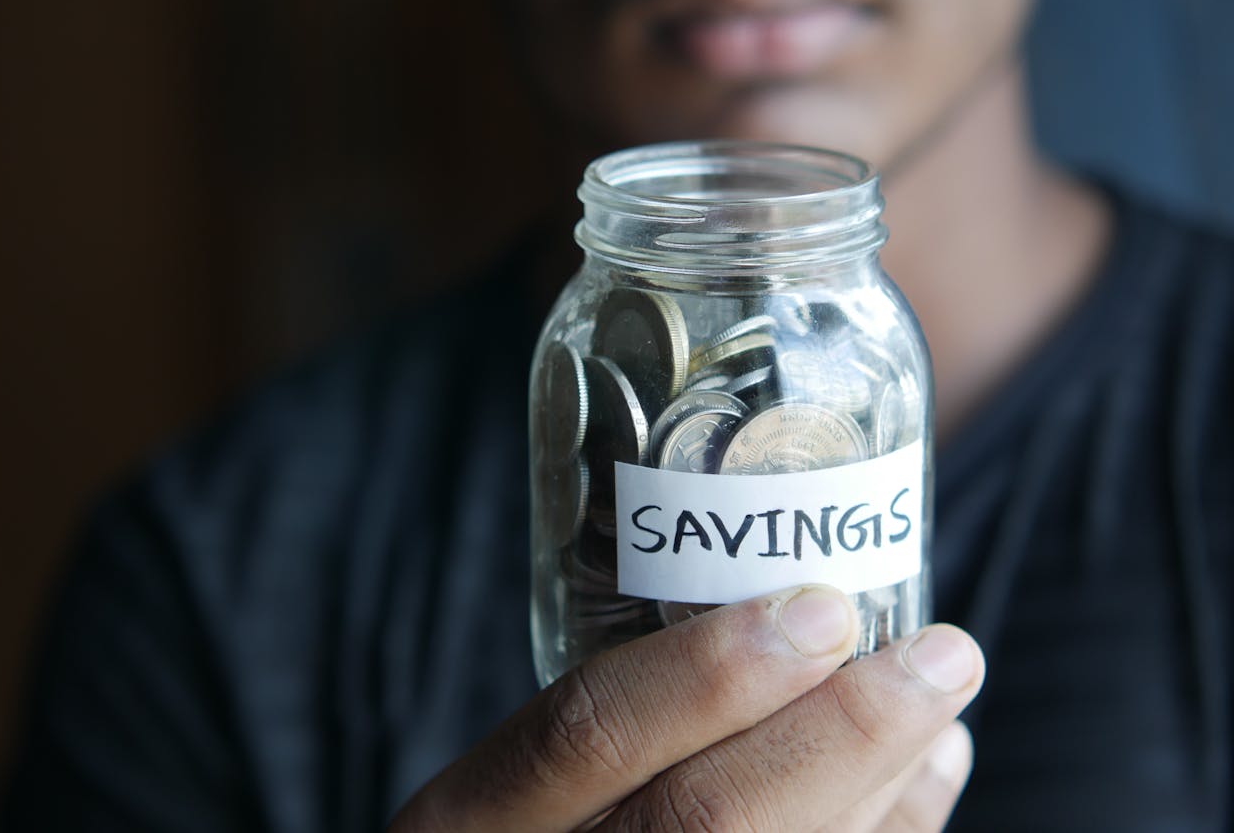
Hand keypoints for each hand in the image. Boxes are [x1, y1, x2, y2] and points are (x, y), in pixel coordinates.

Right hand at [391, 585, 984, 831]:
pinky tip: (924, 783)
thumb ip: (607, 708)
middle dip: (843, 735)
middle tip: (940, 656)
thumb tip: (786, 605)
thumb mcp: (512, 773)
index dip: (706, 672)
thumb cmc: (528, 826)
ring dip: (888, 789)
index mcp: (473, 816)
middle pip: (707, 820)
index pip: (583, 733)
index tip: (820, 610)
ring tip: (943, 712)